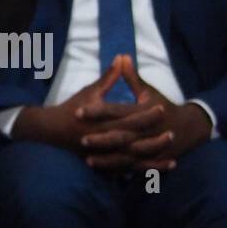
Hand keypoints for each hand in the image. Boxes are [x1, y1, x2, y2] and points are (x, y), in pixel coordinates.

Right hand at [13, 56, 172, 169]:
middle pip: (133, 140)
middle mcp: (103, 139)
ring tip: (173, 157)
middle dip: (154, 138)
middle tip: (173, 132)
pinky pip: (128, 170)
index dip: (145, 114)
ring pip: (132, 159)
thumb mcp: (91, 91)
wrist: (53, 129)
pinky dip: (145, 170)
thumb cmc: (73, 108)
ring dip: (152, 158)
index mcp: (101, 121)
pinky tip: (161, 169)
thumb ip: (109, 77)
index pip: (127, 118)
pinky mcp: (105, 164)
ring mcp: (104, 154)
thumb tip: (122, 57)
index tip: (161, 108)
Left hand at [78, 55, 210, 170]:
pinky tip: (106, 172)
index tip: (79, 111)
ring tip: (88, 159)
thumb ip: (131, 76)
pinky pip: (135, 167)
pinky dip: (121, 170)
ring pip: (127, 155)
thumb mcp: (148, 91)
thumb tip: (121, 56)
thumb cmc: (164, 106)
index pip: (117, 111)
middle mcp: (148, 131)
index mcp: (144, 111)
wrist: (190, 127)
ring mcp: (152, 147)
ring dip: (109, 158)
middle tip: (81, 138)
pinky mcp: (153, 160)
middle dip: (101, 138)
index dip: (98, 111)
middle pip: (121, 135)